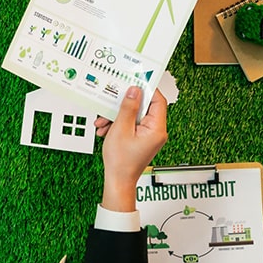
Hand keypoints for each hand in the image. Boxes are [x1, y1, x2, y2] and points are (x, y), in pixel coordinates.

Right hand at [95, 87, 167, 211]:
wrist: (117, 181)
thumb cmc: (122, 162)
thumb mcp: (121, 129)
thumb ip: (128, 108)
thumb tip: (135, 91)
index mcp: (157, 129)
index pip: (158, 101)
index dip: (147, 89)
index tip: (136, 81)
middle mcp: (156, 132)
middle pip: (143, 108)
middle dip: (124, 106)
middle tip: (114, 100)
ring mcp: (148, 136)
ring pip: (134, 116)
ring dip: (117, 116)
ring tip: (104, 122)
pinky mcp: (141, 139)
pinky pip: (130, 124)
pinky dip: (118, 124)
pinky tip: (106, 129)